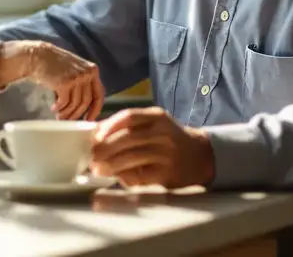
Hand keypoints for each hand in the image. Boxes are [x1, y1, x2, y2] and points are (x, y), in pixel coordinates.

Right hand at [0, 41, 102, 120]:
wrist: (37, 55)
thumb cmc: (54, 65)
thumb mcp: (75, 70)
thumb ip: (83, 83)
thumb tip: (86, 107)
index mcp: (92, 70)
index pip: (99, 95)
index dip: (95, 110)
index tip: (88, 120)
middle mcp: (87, 73)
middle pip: (86, 102)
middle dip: (77, 114)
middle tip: (69, 121)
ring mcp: (76, 78)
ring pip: (75, 104)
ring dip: (67, 113)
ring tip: (59, 116)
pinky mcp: (65, 83)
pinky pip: (64, 102)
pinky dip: (59, 108)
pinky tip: (54, 108)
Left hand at [90, 107, 213, 188]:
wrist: (201, 156)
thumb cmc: (170, 138)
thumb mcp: (155, 124)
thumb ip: (130, 126)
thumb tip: (97, 131)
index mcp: (157, 117)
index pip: (129, 116)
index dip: (109, 126)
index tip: (95, 136)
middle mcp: (163, 133)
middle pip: (128, 138)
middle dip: (105, 148)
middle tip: (91, 156)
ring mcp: (166, 154)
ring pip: (132, 158)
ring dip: (111, 165)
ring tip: (98, 169)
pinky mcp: (167, 174)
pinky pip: (140, 176)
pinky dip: (125, 177)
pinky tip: (117, 177)